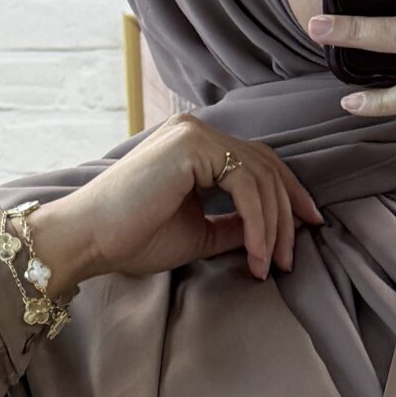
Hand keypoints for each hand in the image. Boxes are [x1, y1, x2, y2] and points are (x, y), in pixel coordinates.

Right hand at [24, 114, 320, 291]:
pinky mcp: (191, 146)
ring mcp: (194, 134)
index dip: (288, 195)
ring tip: (271, 265)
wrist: (88, 240)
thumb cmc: (131, 238)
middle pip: (265, 167)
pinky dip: (258, 223)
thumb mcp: (198, 233)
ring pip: (260, 177)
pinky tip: (256, 255)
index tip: (307, 228)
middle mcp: (196, 131)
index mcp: (195, 146)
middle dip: (287, 215)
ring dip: (273, 226)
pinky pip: (246, 185)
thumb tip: (272, 231)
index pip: (256, 163)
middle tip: (291, 259)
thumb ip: (233, 225)